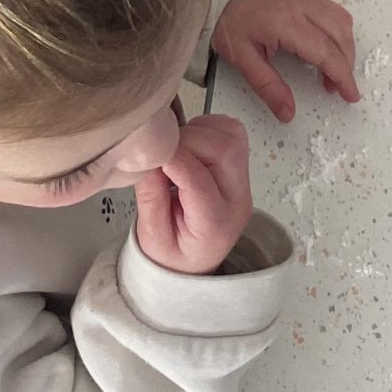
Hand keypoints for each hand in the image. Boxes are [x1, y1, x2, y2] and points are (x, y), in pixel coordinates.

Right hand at [133, 113, 252, 274]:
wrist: (191, 263)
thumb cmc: (172, 254)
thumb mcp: (151, 236)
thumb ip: (150, 197)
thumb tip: (149, 156)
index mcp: (215, 224)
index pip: (199, 180)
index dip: (172, 159)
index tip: (150, 152)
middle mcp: (236, 199)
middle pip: (224, 150)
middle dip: (188, 140)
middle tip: (164, 151)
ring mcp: (242, 181)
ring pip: (232, 135)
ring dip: (200, 131)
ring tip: (177, 149)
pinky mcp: (239, 166)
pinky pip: (231, 131)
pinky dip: (208, 128)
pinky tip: (189, 145)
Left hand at [213, 0, 360, 124]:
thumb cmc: (228, 20)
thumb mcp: (242, 59)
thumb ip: (268, 87)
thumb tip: (288, 113)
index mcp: (286, 22)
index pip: (326, 52)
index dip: (342, 76)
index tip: (350, 94)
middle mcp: (301, 4)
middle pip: (340, 36)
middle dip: (346, 65)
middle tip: (337, 88)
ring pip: (342, 21)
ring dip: (345, 47)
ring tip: (331, 71)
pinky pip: (333, 10)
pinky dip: (338, 31)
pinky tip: (327, 47)